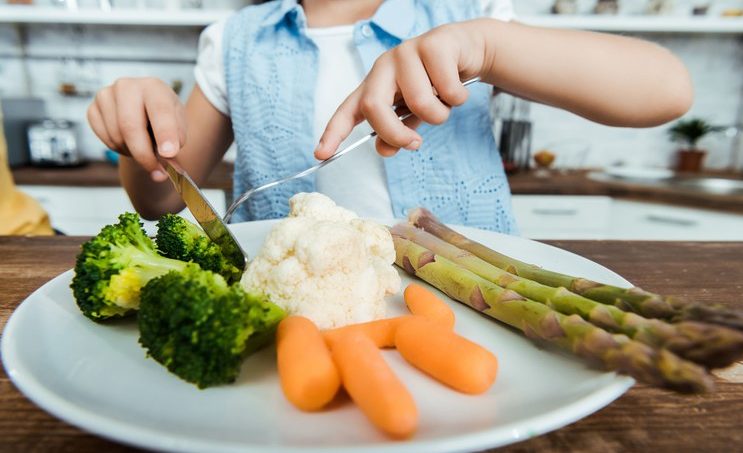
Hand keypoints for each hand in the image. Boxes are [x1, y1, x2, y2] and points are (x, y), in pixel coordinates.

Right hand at [87, 77, 186, 181]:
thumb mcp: (178, 129)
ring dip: (132, 152)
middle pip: (130, 125)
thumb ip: (175, 147)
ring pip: (116, 136)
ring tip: (144, 148)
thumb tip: (162, 172)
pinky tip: (129, 142)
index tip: (169, 153)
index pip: (159, 110)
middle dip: (144, 154)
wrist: (145, 114)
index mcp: (154, 87)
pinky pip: (104, 139)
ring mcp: (106, 96)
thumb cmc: (164, 121)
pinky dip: (118, 149)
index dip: (165, 133)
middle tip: (157, 171)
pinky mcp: (92, 109)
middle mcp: (127, 86)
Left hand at [315, 20, 489, 158]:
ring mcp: (406, 52)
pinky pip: (447, 90)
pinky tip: (457, 85)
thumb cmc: (435, 85)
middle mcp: (384, 67)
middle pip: (374, 107)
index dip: (333, 133)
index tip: (321, 154)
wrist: (467, 50)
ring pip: (419, 102)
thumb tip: (386, 150)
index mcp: (374, 86)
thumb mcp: (413, 115)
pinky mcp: (432, 44)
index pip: (347, 111)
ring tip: (445, 102)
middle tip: (415, 143)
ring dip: (439, 114)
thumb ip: (398, 133)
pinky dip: (457, 98)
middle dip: (394, 133)